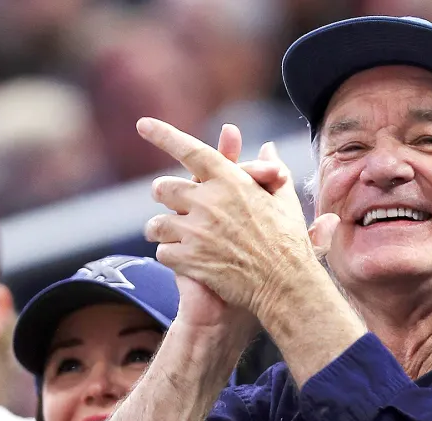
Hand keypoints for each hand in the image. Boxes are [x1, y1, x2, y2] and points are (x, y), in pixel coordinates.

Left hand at [140, 117, 315, 318]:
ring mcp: (196, 232)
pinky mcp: (189, 260)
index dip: (164, 135)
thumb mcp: (285, 201)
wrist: (286, 286)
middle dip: (165, 197)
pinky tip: (185, 261)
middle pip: (162, 188)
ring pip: (156, 223)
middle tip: (174, 207)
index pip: (191, 151)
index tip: (143, 124)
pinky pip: (162, 252)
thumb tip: (268, 148)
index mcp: (231, 182)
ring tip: (173, 237)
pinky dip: (170, 257)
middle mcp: (209, 202)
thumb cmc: (289, 244)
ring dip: (162, 230)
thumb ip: (272, 171)